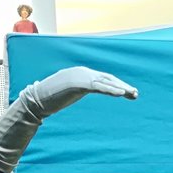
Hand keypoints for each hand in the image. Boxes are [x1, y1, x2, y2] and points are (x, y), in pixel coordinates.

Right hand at [0, 67, 137, 172]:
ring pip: (105, 81)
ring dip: (120, 88)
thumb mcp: (68, 94)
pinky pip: (98, 86)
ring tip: (132, 94)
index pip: (103, 78)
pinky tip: (120, 93)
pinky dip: (110, 89)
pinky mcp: (77, 83)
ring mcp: (79, 76)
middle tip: (135, 94)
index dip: (116, 85)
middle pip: (107, 78)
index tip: (129, 93)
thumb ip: (76, 91)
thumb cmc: (51, 99)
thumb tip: (77, 95)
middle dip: (122, 86)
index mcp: (80, 74)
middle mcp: (82, 72)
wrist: (37, 101)